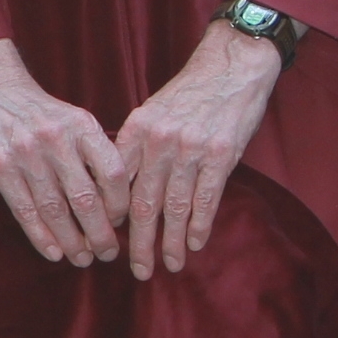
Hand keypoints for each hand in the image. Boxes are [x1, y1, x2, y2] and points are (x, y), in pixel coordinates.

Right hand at [0, 38, 125, 267]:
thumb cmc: (38, 112)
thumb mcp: (73, 120)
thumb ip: (92, 154)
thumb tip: (114, 201)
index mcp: (81, 126)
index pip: (113, 173)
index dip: (120, 205)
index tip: (119, 222)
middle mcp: (55, 140)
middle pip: (86, 199)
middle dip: (99, 234)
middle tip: (107, 253)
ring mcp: (26, 155)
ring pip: (55, 210)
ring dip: (71, 241)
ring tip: (81, 258)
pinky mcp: (0, 168)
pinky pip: (25, 210)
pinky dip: (41, 236)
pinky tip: (53, 252)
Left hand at [108, 22, 283, 278]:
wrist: (230, 68)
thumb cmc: (187, 95)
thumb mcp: (151, 114)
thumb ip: (134, 148)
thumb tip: (116, 189)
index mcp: (136, 131)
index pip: (115, 183)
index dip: (110, 216)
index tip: (107, 239)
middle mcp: (159, 142)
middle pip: (143, 203)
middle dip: (139, 242)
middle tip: (136, 269)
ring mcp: (191, 149)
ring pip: (176, 207)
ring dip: (172, 242)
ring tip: (169, 265)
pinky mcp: (222, 155)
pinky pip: (207, 199)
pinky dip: (200, 226)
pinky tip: (195, 244)